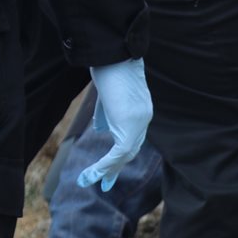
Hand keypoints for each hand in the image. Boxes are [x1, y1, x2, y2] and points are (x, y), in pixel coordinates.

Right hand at [78, 59, 152, 191]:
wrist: (113, 54)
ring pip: (125, 154)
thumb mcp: (107, 93)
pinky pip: (119, 152)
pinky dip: (106, 164)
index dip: (121, 153)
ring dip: (108, 170)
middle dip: (117, 167)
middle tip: (105, 183)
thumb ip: (107, 112)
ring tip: (93, 182)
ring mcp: (139, 122)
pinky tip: (94, 173)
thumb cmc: (107, 65)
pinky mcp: (129, 124)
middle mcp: (144, 118)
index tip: (111, 165)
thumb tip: (101, 129)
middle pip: (132, 150)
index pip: (133, 137)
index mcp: (141, 110)